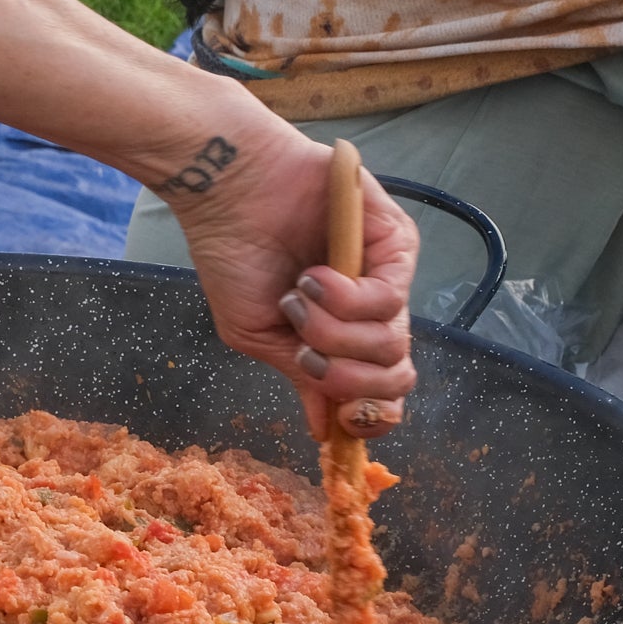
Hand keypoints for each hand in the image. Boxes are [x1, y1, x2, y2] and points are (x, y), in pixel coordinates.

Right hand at [161, 110, 419, 440]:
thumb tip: (327, 431)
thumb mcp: (257, 334)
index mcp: (343, 335)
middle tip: (307, 355)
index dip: (369, 415)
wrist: (226, 192)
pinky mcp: (395, 242)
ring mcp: (387, 275)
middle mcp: (372, 309)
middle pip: (396, 376)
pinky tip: (313, 278)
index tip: (339, 416)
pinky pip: (390, 297)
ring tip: (297, 299)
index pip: (382, 390)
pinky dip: (346, 301)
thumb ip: (301, 378)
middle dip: (349, 380)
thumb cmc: (232, 256)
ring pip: (392, 342)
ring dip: (333, 334)